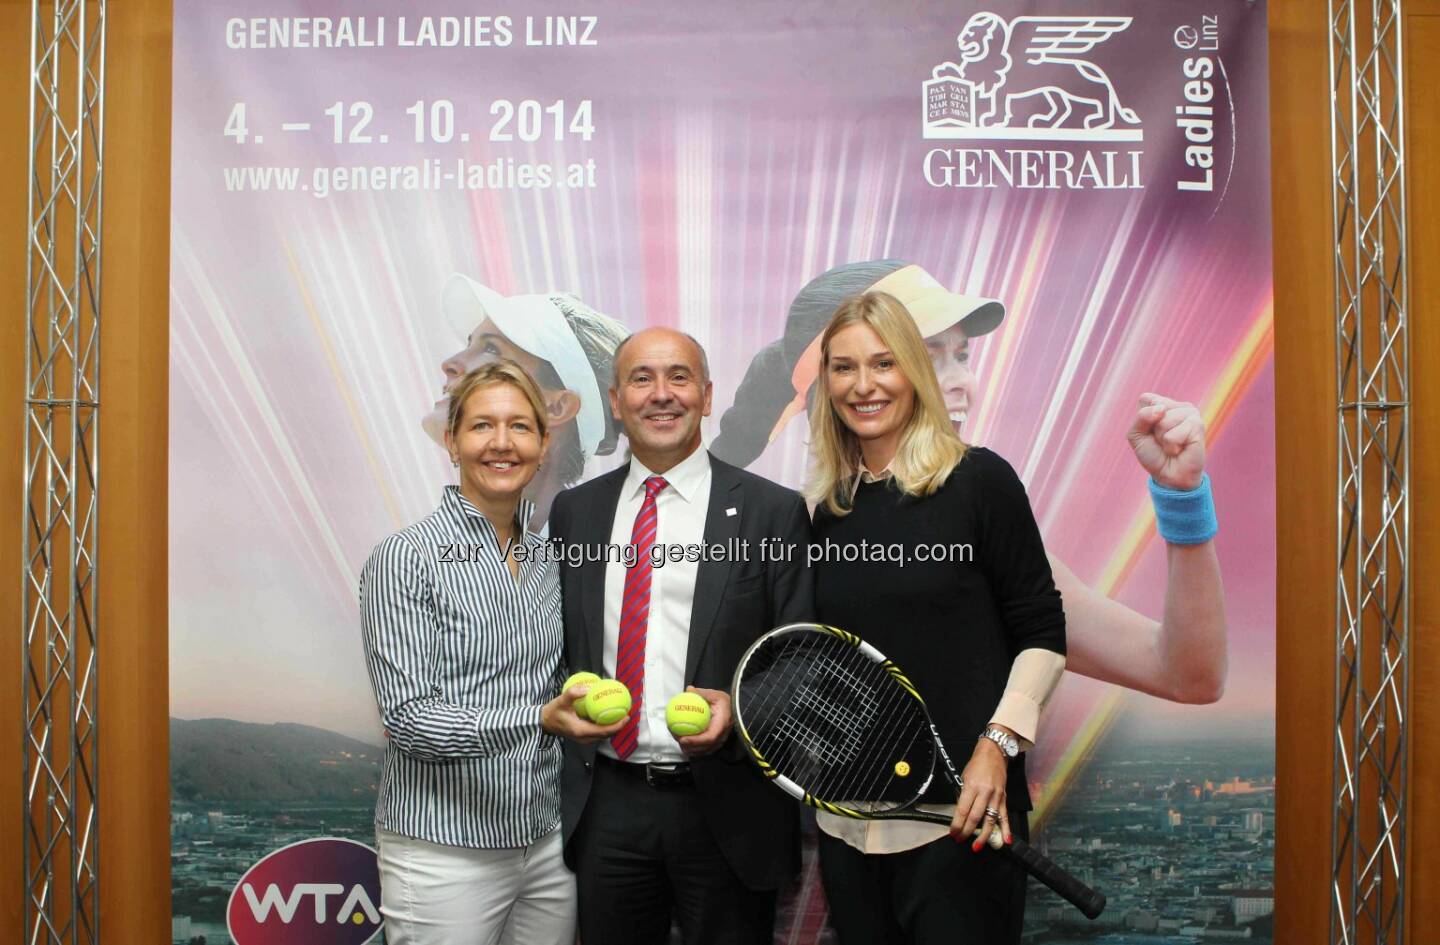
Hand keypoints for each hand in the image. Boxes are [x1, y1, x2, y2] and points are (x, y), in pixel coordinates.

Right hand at [540, 684, 625, 744]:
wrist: (543, 723)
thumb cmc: (552, 712)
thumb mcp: (561, 700)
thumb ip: (573, 693)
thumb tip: (588, 688)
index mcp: (581, 731)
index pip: (604, 731)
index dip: (617, 725)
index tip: (626, 717)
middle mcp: (584, 738)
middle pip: (606, 734)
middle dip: (618, 726)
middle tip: (627, 714)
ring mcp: (583, 738)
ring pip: (603, 734)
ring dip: (613, 726)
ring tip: (620, 714)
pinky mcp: (583, 736)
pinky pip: (598, 732)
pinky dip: (605, 725)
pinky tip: (608, 714)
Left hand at [674, 686, 731, 757]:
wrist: (735, 710)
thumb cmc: (725, 702)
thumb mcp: (715, 695)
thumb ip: (702, 693)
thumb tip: (689, 690)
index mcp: (722, 725)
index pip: (709, 737)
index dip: (695, 741)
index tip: (682, 738)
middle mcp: (722, 736)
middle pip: (704, 747)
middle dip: (689, 746)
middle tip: (676, 738)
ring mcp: (720, 742)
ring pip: (703, 751)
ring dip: (689, 748)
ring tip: (678, 740)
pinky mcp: (716, 744)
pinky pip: (703, 750)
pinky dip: (693, 748)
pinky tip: (684, 743)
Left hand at [950, 735, 1010, 851]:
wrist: (994, 753)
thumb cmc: (977, 765)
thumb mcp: (965, 777)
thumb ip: (964, 795)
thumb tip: (961, 813)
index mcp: (972, 786)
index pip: (963, 809)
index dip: (957, 823)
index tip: (952, 833)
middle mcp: (985, 792)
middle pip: (975, 817)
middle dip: (966, 831)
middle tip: (960, 840)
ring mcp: (996, 796)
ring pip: (990, 820)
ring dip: (983, 836)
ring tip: (977, 847)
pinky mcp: (1004, 798)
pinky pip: (1004, 816)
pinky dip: (1006, 829)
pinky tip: (1006, 841)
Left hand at [1127, 393, 1205, 490]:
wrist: (1169, 476)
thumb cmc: (1154, 454)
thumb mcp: (1137, 435)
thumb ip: (1142, 417)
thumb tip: (1161, 409)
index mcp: (1165, 404)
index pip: (1146, 399)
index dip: (1142, 419)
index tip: (1150, 432)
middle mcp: (1180, 406)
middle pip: (1155, 408)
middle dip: (1153, 430)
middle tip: (1163, 441)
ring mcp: (1191, 414)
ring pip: (1164, 420)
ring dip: (1163, 438)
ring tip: (1172, 445)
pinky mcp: (1198, 426)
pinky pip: (1173, 434)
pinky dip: (1171, 446)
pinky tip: (1180, 449)